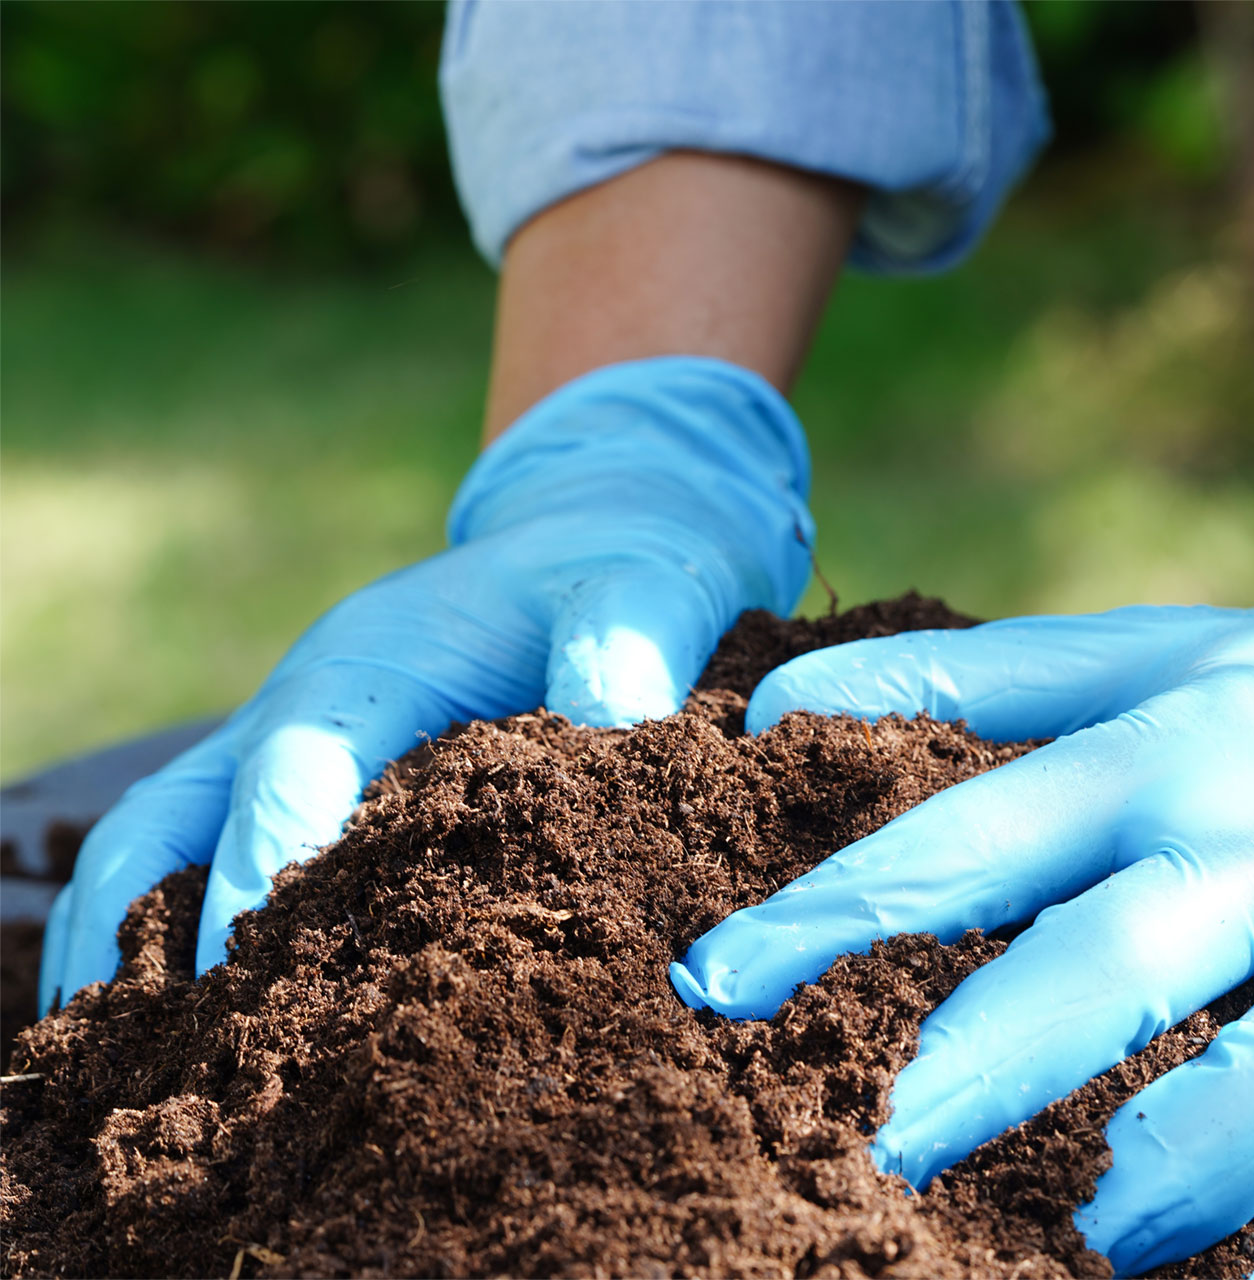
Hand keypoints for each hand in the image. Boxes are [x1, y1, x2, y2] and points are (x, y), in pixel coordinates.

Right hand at [41, 357, 811, 1011]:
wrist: (599, 529)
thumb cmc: (618, 570)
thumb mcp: (643, 592)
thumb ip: (624, 648)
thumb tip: (615, 722)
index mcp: (376, 663)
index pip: (293, 772)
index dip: (267, 868)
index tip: (250, 968)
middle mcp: (305, 705)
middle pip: (188, 819)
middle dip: (175, 936)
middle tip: (188, 1067)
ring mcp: (290, 742)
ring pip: (159, 839)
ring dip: (131, 940)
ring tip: (125, 1070)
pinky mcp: (307, 783)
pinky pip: (196, 853)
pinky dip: (166, 931)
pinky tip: (177, 1033)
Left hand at [672, 457, 1253, 1277]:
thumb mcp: (1158, 650)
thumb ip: (970, 681)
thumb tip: (773, 708)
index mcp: (1177, 741)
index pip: (980, 837)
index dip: (839, 911)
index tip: (711, 982)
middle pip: (1124, 951)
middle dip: (998, 1053)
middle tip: (884, 1142)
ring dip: (1187, 1162)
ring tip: (1091, 1233)